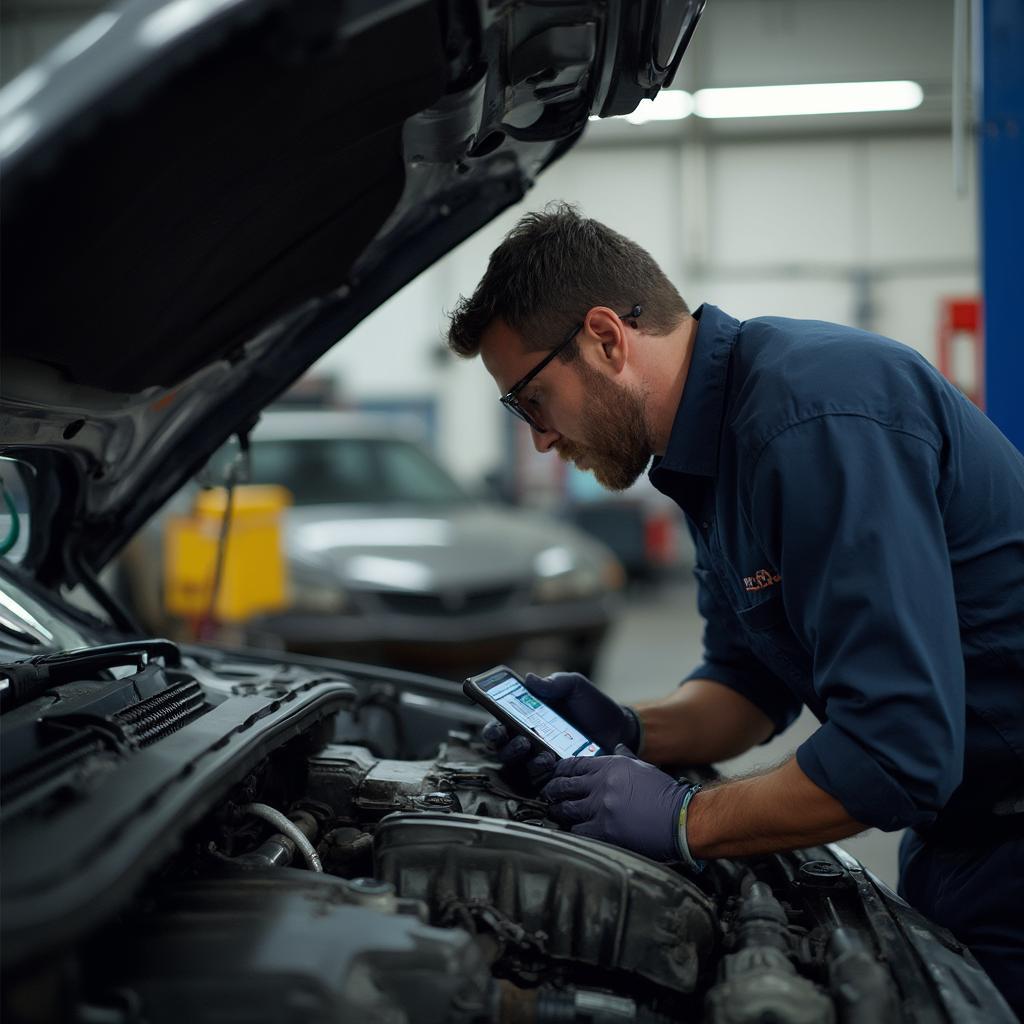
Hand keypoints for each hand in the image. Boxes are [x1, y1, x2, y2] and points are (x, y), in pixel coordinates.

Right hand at [482, 672, 641, 774]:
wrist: (620, 729)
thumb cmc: (593, 706)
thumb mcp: (575, 687)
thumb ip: (554, 683)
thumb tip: (529, 679)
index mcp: (526, 716)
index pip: (499, 724)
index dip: (492, 728)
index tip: (497, 727)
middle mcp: (528, 739)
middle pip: (502, 749)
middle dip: (505, 747)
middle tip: (522, 741)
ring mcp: (540, 759)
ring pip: (518, 767)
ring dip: (526, 762)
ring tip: (544, 755)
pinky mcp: (556, 775)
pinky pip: (540, 780)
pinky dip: (543, 773)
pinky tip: (555, 763)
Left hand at [540, 745, 691, 861]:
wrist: (681, 819)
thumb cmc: (665, 794)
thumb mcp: (642, 768)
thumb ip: (624, 758)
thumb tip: (616, 748)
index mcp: (611, 765)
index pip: (573, 764)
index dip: (558, 770)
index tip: (553, 775)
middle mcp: (602, 784)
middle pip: (564, 785)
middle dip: (552, 791)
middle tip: (548, 796)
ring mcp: (601, 808)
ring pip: (566, 809)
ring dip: (558, 812)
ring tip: (556, 813)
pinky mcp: (604, 831)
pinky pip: (577, 830)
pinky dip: (572, 831)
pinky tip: (570, 831)